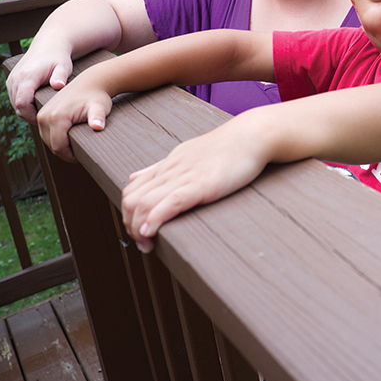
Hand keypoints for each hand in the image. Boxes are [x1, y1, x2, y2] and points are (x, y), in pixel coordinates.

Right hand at [7, 48, 72, 123]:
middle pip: (17, 106)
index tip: (44, 119)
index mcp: (27, 77)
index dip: (31, 115)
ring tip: (44, 112)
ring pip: (14, 104)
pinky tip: (38, 105)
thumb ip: (60, 76)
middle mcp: (15, 78)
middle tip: (46, 119)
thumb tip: (58, 85)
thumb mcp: (63, 66)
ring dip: (26, 111)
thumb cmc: (59, 58)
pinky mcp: (11, 80)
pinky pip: (14, 98)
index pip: (22, 104)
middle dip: (30, 116)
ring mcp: (11, 79)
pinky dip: (23, 104)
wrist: (49, 44)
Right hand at [36, 73, 112, 161]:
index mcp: (56, 117)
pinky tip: (69, 138)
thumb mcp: (100, 107)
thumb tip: (98, 126)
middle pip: (52, 145)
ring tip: (76, 145)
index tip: (83, 156)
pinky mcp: (42, 114)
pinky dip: (56, 139)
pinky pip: (46, 133)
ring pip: (47, 140)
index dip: (71, 156)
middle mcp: (44, 116)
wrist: (90, 82)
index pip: (59, 147)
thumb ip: (98, 117)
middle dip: (66, 153)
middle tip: (81, 152)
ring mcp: (41, 115)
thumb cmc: (97, 96)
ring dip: (60, 146)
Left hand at [121, 120, 268, 252]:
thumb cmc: (226, 147)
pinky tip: (152, 232)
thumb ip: (160, 168)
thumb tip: (134, 177)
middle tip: (144, 244)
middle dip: (130, 226)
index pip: (131, 191)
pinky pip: (171, 202)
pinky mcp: (201, 184)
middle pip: (132, 200)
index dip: (128, 215)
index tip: (139, 231)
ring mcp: (185, 177)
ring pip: (144, 203)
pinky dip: (155, 219)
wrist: (251, 135)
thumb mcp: (185, 155)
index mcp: (168, 165)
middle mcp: (170, 170)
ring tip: (148, 245)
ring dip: (139, 229)